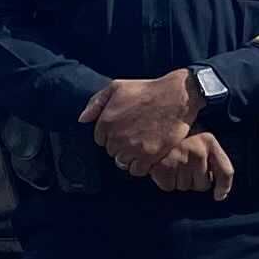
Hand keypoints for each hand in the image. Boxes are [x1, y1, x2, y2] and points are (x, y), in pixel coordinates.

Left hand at [82, 73, 200, 179]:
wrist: (176, 96)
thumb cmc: (146, 90)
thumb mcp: (116, 87)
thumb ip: (96, 103)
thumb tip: (82, 120)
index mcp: (106, 122)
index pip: (101, 140)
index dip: (112, 135)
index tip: (124, 129)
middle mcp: (117, 137)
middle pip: (112, 152)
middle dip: (121, 146)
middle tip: (135, 136)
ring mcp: (133, 148)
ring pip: (123, 163)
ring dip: (130, 157)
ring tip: (142, 145)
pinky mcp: (149, 156)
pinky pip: (137, 170)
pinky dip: (141, 166)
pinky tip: (148, 155)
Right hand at [150, 130, 234, 197]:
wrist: (150, 128)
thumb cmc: (179, 139)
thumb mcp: (200, 142)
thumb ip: (215, 162)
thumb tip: (220, 195)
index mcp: (209, 141)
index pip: (225, 171)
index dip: (224, 187)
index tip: (219, 195)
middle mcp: (197, 150)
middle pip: (204, 185)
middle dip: (194, 180)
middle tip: (184, 165)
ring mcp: (180, 158)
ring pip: (185, 187)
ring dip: (179, 180)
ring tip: (172, 164)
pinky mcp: (163, 167)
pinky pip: (169, 187)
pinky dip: (165, 181)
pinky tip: (162, 167)